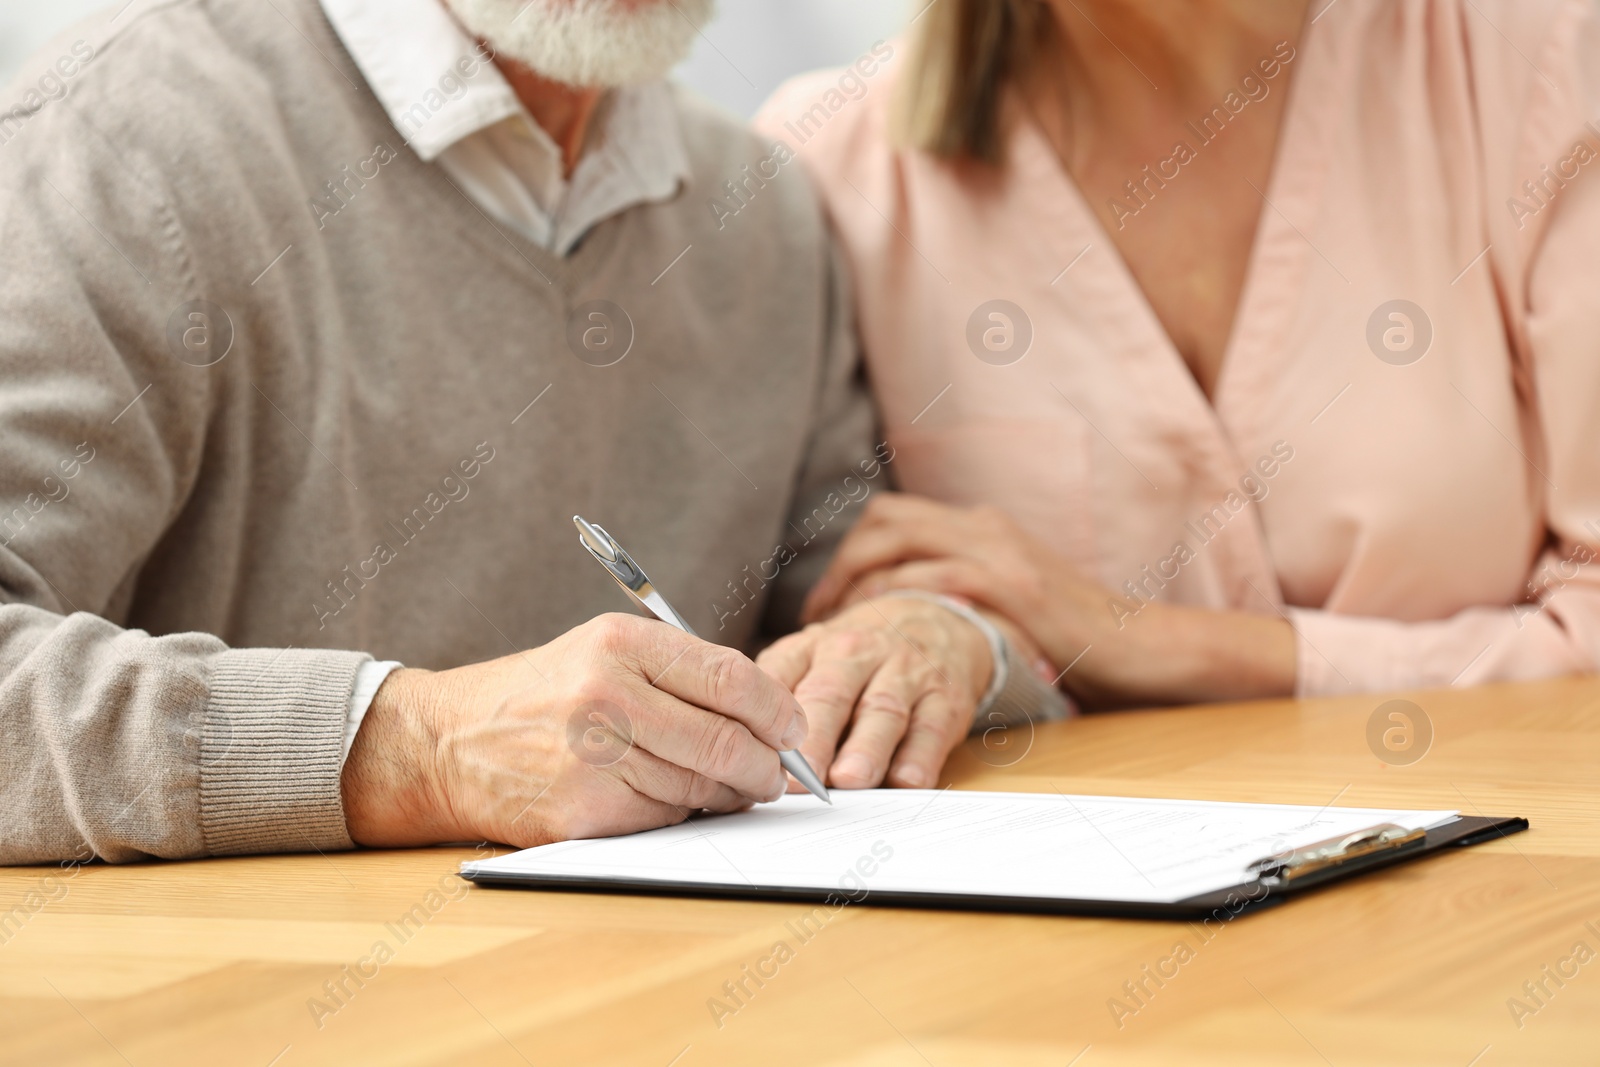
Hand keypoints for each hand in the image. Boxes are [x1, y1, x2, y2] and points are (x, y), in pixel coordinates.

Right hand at [341, 613, 807, 848]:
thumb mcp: (603, 650)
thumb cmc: (541, 695)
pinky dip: (683, 812)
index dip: (777, 709)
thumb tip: (768, 715)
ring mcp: (593, 756)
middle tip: (777, 774)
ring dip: (729, 793)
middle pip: (724, 739)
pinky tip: (676, 800)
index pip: (729, 677)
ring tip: (732, 787)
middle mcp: (607, 694)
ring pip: (700, 785)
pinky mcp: (583, 809)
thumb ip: (679, 672)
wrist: (448, 743)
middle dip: (766, 765)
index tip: (794, 728)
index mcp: (620, 643)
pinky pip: (665, 816)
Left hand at [756, 596, 992, 789]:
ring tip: (849, 779)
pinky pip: (932, 728)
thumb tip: (737, 754)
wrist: (935, 620)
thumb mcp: (811, 657)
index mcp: (813, 647)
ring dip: (866, 748)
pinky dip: (920, 756)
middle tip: (798, 777)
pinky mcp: (945, 698)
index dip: (763, 713)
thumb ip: (777, 696)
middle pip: (831, 693)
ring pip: (883, 710)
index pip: (782, 674)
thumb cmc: (857, 658)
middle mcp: (857, 654)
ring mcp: (905, 674)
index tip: (750, 749)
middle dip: (814, 738)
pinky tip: (906, 780)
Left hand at [802, 494, 1295, 705]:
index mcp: (983, 527)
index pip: (894, 516)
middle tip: (819, 614)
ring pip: (898, 541)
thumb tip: (915, 618)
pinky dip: (895, 599)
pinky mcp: (1010, 585)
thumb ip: (969, 594)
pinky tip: (880, 630)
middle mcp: (984, 526)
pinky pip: (932, 578)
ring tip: (836, 627)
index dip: (851, 553)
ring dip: (855, 582)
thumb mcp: (1014, 601)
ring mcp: (997, 551)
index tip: (829, 599)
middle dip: (840, 564)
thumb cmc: (1078, 638)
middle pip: (883, 519)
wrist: (1145, 646)